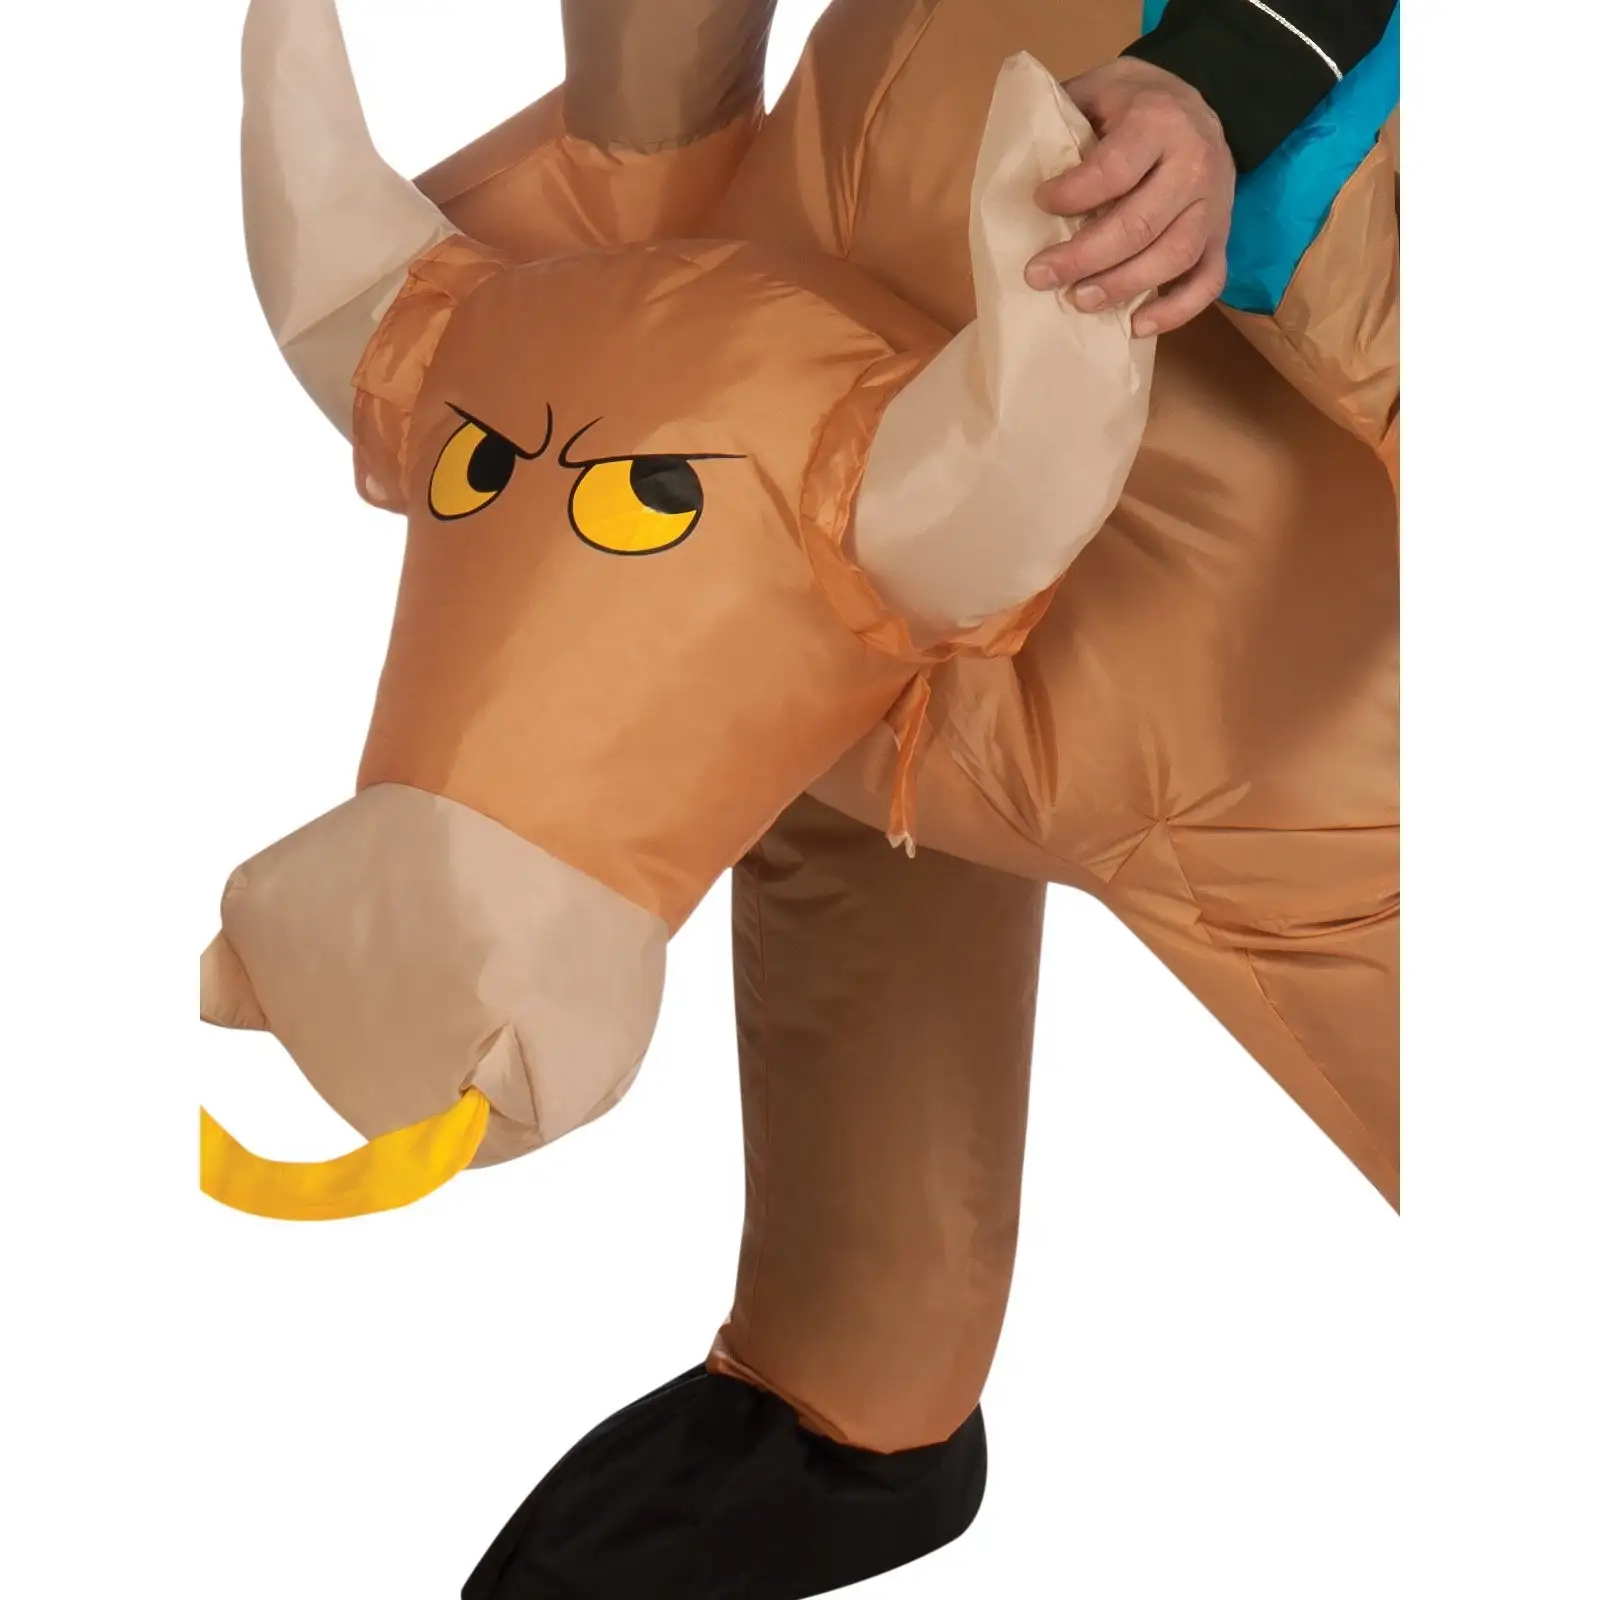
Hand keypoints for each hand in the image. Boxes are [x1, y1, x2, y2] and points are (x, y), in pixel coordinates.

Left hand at [1026, 59, 1235, 336]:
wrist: (1201, 101)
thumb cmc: (1135, 102)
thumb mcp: (1098, 87)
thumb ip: (1063, 116)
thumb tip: (1016, 160)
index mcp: (1158, 122)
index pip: (1113, 170)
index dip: (1071, 195)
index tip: (1039, 204)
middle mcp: (1194, 164)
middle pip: (1139, 225)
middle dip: (1083, 258)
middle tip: (1040, 276)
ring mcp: (1214, 205)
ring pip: (1174, 257)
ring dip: (1122, 287)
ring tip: (1079, 301)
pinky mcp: (1222, 237)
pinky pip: (1208, 281)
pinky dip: (1176, 311)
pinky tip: (1136, 325)